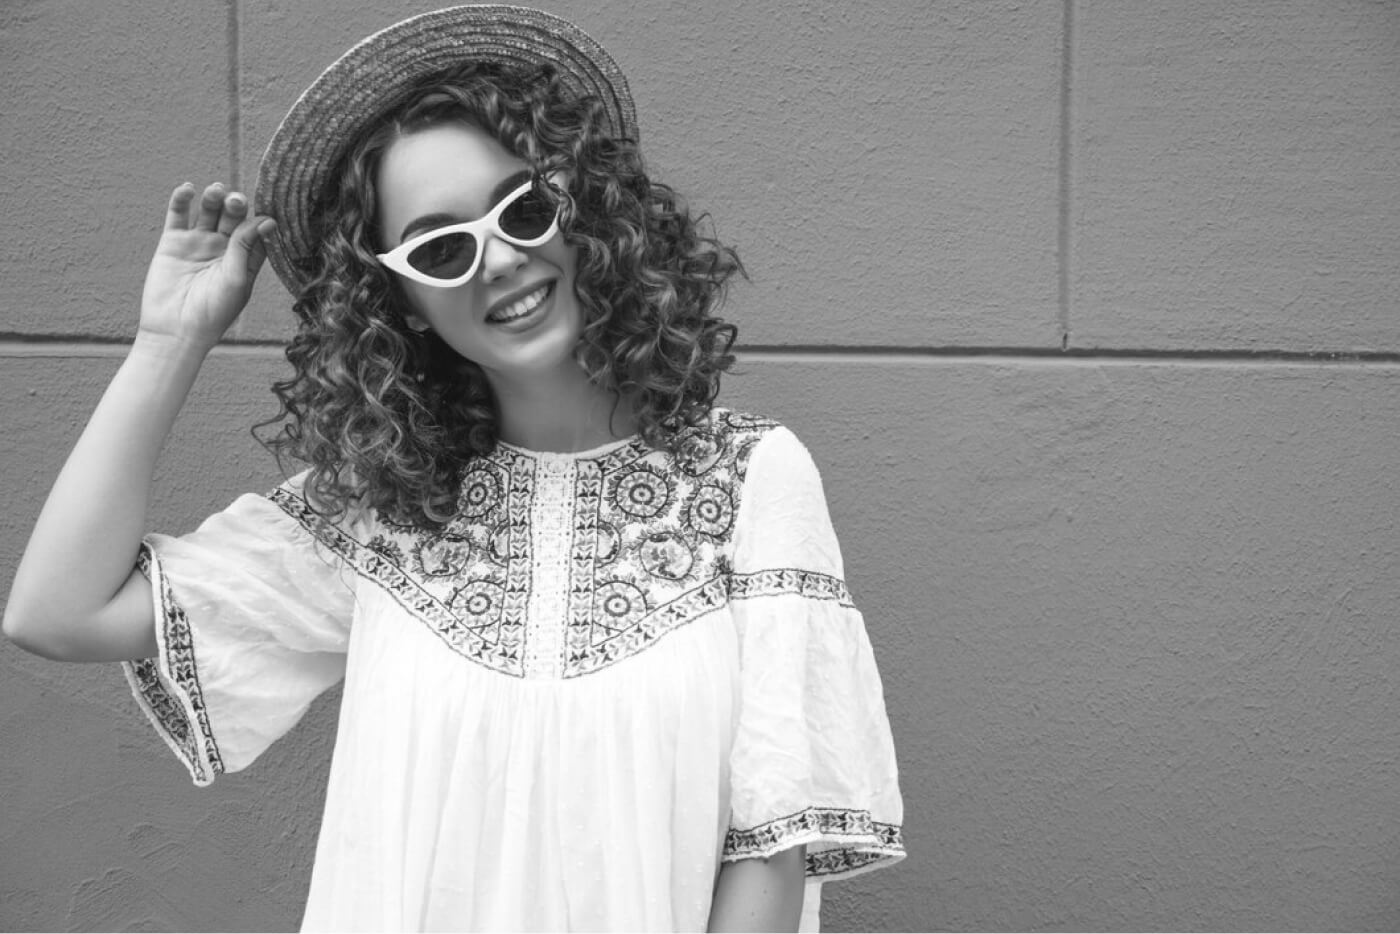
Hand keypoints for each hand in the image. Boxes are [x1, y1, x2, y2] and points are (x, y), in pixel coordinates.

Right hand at [139, 182, 275, 352]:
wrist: (175, 329)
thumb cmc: (214, 311)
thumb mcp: (236, 279)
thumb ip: (246, 247)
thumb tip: (266, 220)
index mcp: (245, 259)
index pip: (256, 231)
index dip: (259, 219)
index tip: (266, 212)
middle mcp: (223, 248)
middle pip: (233, 217)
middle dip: (236, 206)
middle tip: (236, 200)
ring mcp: (198, 243)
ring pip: (208, 211)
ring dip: (213, 198)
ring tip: (216, 191)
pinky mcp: (173, 242)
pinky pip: (178, 214)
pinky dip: (182, 199)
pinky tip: (188, 188)